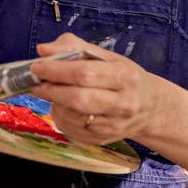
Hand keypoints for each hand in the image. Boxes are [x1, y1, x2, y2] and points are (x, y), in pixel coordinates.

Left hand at [29, 33, 163, 143]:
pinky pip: (71, 129)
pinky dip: (60, 116)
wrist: (151, 108)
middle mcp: (123, 104)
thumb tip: (43, 49)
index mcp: (126, 78)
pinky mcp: (103, 140)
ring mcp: (113, 126)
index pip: (86, 73)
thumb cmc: (125, 77)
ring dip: (54, 103)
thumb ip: (75, 47)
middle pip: (78, 99)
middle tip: (36, 82)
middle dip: (51, 89)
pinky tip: (63, 106)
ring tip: (52, 92)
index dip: (57, 70)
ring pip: (72, 116)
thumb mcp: (108, 56)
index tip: (37, 66)